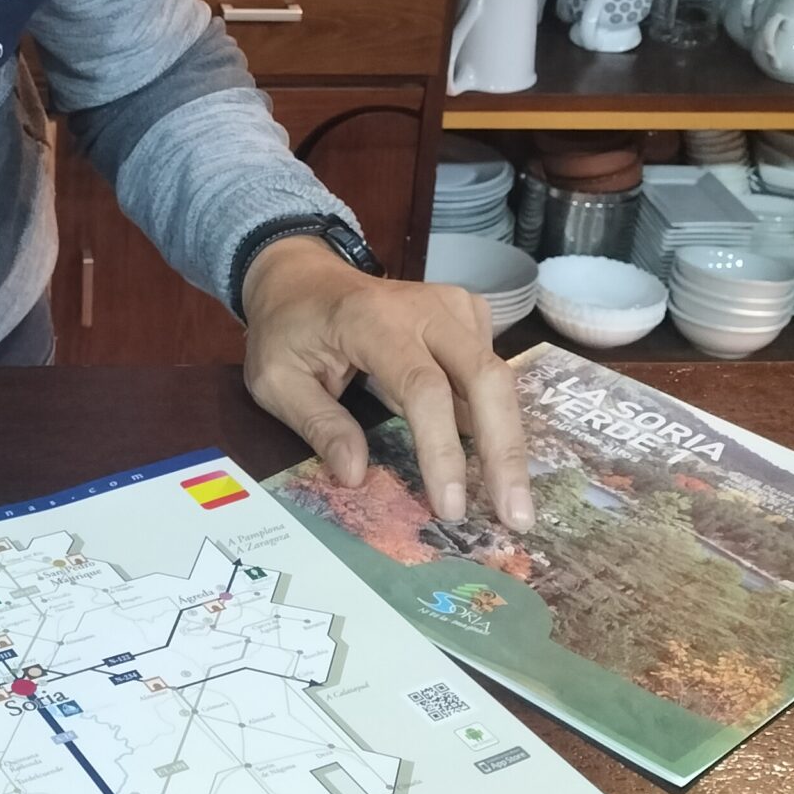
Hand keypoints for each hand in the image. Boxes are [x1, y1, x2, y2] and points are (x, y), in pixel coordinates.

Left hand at [241, 236, 532, 530]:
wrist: (300, 275)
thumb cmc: (286, 329)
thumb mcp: (275, 380)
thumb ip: (318, 424)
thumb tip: (356, 476)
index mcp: (371, 322)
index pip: (423, 388)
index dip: (442, 450)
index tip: (450, 507)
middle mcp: (424, 308)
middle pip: (485, 378)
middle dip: (506, 452)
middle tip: (517, 517)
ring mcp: (451, 305)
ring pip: (497, 377)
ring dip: (507, 441)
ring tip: (510, 502)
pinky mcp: (466, 312)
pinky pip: (490, 369)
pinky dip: (493, 415)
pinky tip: (488, 455)